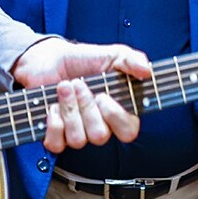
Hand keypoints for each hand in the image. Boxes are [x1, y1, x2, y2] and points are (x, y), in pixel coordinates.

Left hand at [11, 38, 150, 153]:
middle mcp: (99, 127)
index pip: (128, 132)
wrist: (51, 58)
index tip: (104, 95)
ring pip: (78, 140)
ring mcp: (77, 133)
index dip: (116, 117)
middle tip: (79, 84)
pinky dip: (53, 123)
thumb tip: (146, 70)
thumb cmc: (83, 60)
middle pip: (100, 136)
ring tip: (64, 87)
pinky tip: (53, 105)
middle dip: (86, 107)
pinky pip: (56, 144)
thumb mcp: (112, 54)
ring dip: (69, 109)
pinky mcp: (55, 135)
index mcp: (118, 112)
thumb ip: (132, 60)